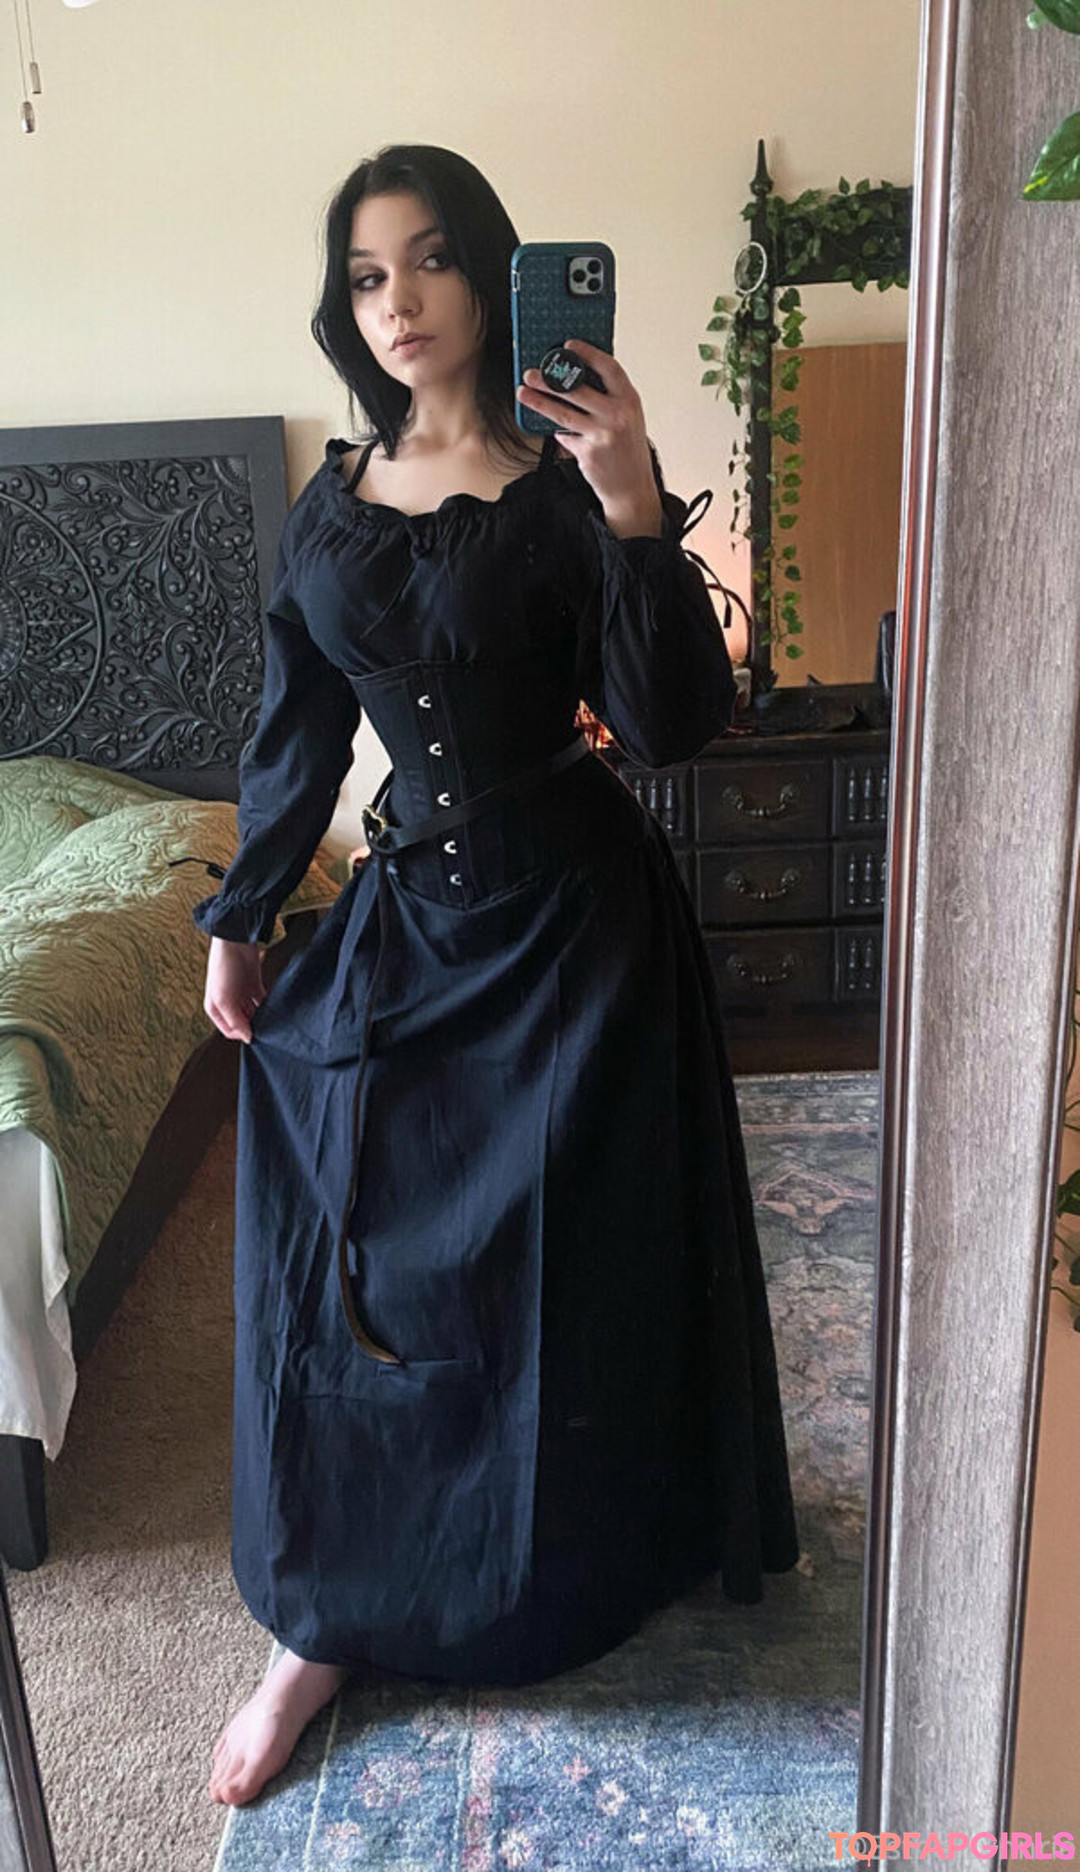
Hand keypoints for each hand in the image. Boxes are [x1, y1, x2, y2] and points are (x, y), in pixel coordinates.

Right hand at [204, 937, 266, 1043]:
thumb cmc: (223, 968)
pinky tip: (275, 1008)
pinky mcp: (254, 986)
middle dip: (254, 1025)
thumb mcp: (223, 999)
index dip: (242, 1034)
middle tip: (268, 1027)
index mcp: (216, 1009)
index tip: (256, 1033)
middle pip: (243, 1022)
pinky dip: (268, 1006)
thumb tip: (248, 1038)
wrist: (235, 942)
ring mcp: (241, 995)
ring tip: (272, 1019)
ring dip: (262, 1017)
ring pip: (254, 1013)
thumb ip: (235, 1020)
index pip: (230, 1031)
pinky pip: (262, 1002)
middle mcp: (228, 1004)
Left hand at [516, 338, 663, 537]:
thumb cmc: (628, 450)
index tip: (569, 345)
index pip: (609, 368)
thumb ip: (609, 398)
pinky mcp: (587, 452)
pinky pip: (565, 436)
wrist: (632, 488)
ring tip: (523, 392)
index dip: (588, 353)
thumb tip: (575, 378)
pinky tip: (552, 427)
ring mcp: (602, 434)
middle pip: (578, 390)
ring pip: (563, 413)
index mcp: (629, 400)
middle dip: (551, 379)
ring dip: (539, 401)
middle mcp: (617, 415)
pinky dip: (559, 432)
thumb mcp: (628, 418)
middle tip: (533, 372)